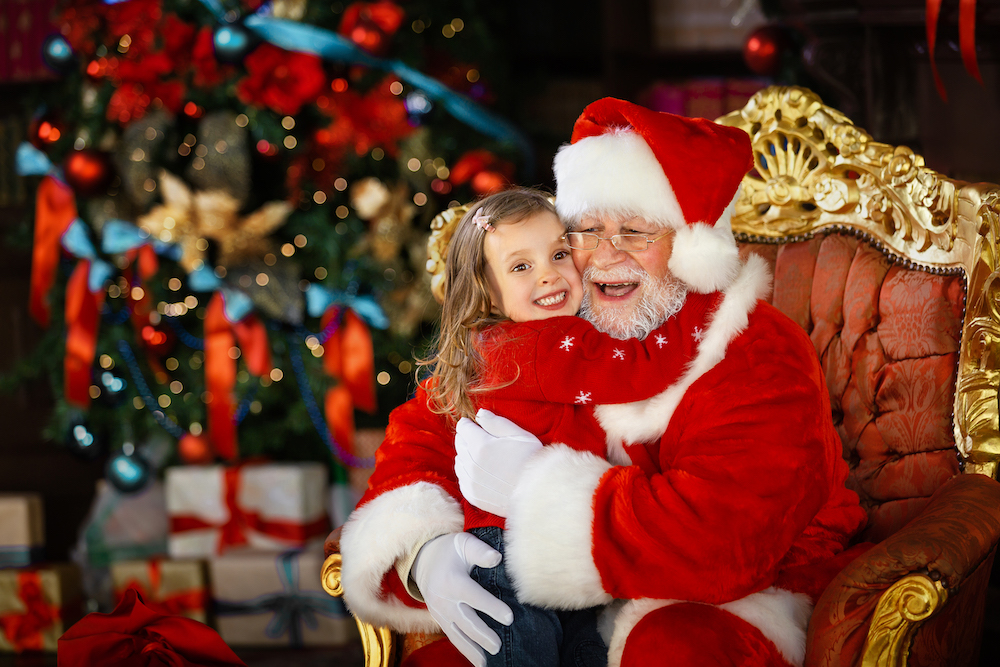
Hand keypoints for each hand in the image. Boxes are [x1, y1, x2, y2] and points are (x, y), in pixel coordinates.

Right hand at [411, 532, 512, 666]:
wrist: (423, 560)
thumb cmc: (450, 550)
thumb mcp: (463, 543)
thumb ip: (480, 551)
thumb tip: (496, 558)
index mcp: (453, 581)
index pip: (475, 597)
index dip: (492, 608)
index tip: (509, 618)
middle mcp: (444, 600)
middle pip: (467, 621)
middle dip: (483, 635)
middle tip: (498, 646)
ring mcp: (440, 612)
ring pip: (457, 634)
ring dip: (472, 649)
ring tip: (486, 662)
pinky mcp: (439, 619)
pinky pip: (452, 636)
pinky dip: (464, 649)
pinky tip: (477, 659)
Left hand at [455, 409, 542, 516]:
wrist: (537, 492)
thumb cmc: (531, 460)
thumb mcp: (518, 434)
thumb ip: (496, 422)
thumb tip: (480, 413)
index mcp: (481, 445)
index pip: (463, 428)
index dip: (468, 424)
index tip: (472, 424)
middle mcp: (472, 464)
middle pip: (459, 443)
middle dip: (466, 438)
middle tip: (478, 437)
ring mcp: (471, 481)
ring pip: (459, 461)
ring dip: (466, 455)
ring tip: (480, 454)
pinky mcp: (473, 495)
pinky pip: (462, 479)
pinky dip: (467, 472)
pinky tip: (479, 471)